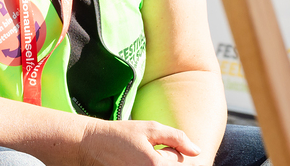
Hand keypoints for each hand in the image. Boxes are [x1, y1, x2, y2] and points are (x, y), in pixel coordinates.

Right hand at [79, 119, 200, 165]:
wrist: (93, 145)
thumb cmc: (121, 134)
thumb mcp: (150, 128)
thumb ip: (177, 138)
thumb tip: (197, 151)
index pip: (184, 164)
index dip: (176, 152)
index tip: (164, 146)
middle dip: (169, 159)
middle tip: (150, 150)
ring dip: (160, 164)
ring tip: (143, 156)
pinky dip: (151, 165)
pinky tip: (138, 161)